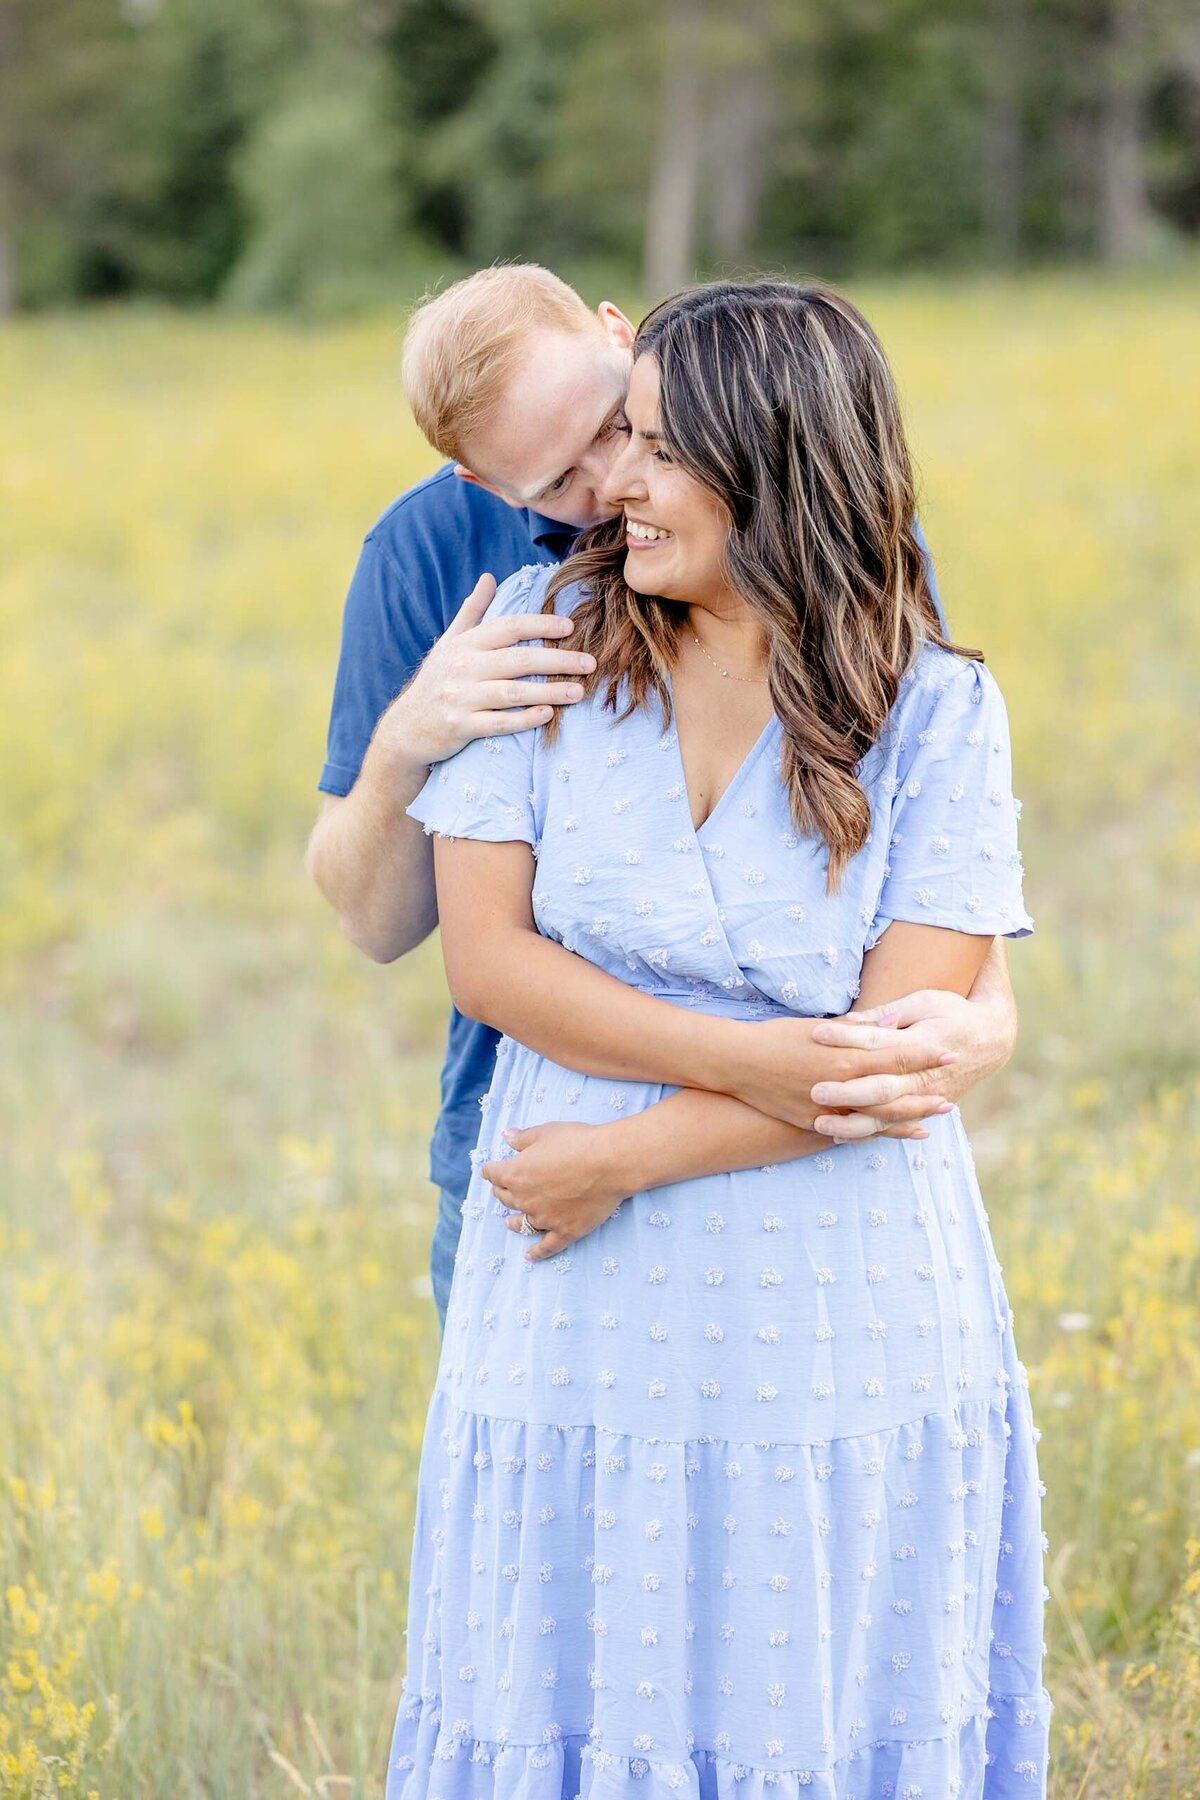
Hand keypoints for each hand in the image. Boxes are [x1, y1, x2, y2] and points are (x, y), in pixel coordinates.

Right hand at [371, 574, 595, 766]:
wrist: (407, 728)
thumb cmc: (437, 681)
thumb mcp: (450, 642)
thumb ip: (472, 611)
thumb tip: (488, 577)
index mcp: (465, 644)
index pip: (508, 628)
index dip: (540, 625)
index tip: (570, 627)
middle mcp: (463, 667)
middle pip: (518, 660)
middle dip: (557, 660)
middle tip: (589, 663)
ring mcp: (461, 698)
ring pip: (513, 693)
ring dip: (549, 692)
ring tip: (579, 691)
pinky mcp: (461, 727)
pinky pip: (499, 723)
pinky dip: (524, 719)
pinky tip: (549, 715)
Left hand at [481, 1122, 626, 1261]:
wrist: (609, 1163)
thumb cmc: (577, 1142)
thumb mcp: (545, 1132)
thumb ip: (522, 1138)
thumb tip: (505, 1137)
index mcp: (515, 1173)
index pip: (493, 1174)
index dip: (492, 1170)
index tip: (492, 1169)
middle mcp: (524, 1199)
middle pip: (505, 1198)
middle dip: (502, 1191)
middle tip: (504, 1189)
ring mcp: (544, 1218)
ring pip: (521, 1223)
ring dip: (513, 1222)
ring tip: (509, 1223)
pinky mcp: (564, 1231)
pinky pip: (546, 1246)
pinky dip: (537, 1253)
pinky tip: (529, 1257)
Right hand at [725, 1016, 948, 1139]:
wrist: (738, 1063)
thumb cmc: (777, 1037)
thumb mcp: (819, 1027)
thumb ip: (859, 1028)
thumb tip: (893, 1021)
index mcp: (846, 1057)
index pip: (896, 1057)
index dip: (925, 1056)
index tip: (950, 1052)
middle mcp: (843, 1087)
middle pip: (894, 1094)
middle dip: (924, 1095)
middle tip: (951, 1099)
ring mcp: (829, 1109)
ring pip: (878, 1119)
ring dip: (908, 1118)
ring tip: (933, 1119)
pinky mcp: (814, 1124)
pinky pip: (854, 1132)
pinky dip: (878, 1134)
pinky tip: (896, 1136)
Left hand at [806, 983, 1015, 1140]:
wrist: (991, 1040)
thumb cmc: (952, 1012)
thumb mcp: (924, 1002)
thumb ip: (889, 1012)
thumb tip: (852, 1020)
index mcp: (922, 1043)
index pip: (877, 1042)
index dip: (847, 1037)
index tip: (816, 1033)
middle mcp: (923, 1077)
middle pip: (880, 1088)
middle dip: (846, 1092)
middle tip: (815, 1090)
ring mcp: (924, 1098)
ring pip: (885, 1117)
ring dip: (851, 1123)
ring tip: (818, 1124)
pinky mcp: (923, 1109)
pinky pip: (893, 1127)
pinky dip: (868, 1134)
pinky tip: (839, 1137)